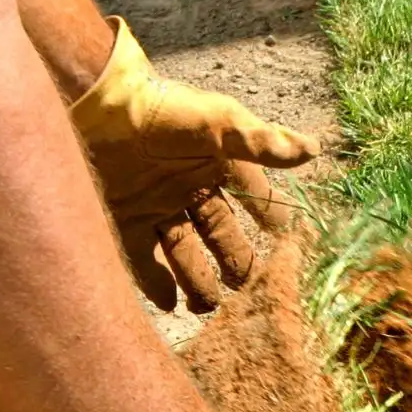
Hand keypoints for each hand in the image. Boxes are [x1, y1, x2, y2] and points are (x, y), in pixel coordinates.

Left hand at [70, 18, 318, 312]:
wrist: (98, 105)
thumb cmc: (163, 109)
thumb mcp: (218, 123)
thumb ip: (261, 142)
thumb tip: (312, 150)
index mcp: (216, 165)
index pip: (254, 196)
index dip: (271, 217)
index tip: (290, 241)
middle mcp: (189, 189)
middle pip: (220, 235)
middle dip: (237, 262)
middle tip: (249, 288)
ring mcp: (156, 207)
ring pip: (185, 255)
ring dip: (199, 281)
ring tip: (209, 307)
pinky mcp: (125, 220)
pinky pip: (145, 262)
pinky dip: (158, 285)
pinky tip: (171, 304)